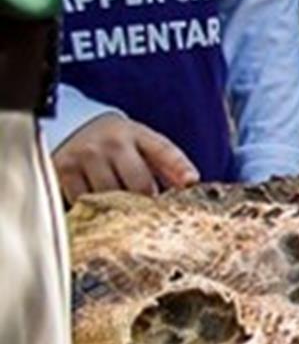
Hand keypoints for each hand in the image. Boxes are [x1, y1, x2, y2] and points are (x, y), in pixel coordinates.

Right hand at [53, 114, 197, 201]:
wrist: (77, 129)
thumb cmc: (120, 145)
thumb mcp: (145, 146)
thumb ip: (168, 166)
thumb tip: (191, 186)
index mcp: (138, 134)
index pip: (163, 150)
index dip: (179, 166)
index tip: (191, 181)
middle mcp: (112, 142)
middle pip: (138, 184)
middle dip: (148, 202)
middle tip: (151, 214)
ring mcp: (86, 155)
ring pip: (111, 197)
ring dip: (120, 208)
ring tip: (123, 210)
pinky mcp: (63, 169)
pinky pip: (84, 201)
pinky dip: (93, 208)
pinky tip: (98, 205)